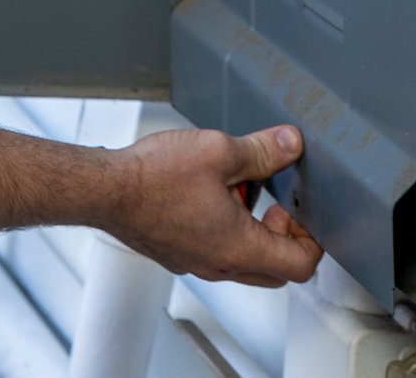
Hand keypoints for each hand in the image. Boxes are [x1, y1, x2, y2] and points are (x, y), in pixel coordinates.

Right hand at [101, 125, 322, 286]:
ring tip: (235, 188)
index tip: (298, 210)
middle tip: (272, 203)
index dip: (310, 238)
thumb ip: (263, 150)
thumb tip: (290, 144)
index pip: (300, 266)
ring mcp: (195, 263)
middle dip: (282, 236)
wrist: (104, 190)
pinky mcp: (176, 254)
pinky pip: (214, 252)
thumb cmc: (153, 177)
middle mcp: (219, 266)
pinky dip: (224, 230)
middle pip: (275, 270)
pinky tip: (207, 193)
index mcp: (238, 248)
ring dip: (251, 230)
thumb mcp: (219, 151)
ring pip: (243, 262)